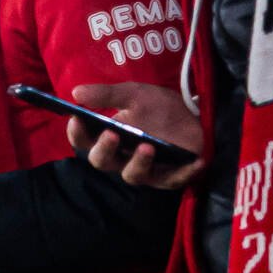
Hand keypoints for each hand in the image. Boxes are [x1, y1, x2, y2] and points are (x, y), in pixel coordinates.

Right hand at [67, 82, 205, 189]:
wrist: (191, 114)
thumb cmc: (158, 108)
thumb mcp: (134, 94)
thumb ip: (107, 94)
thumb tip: (76, 92)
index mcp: (108, 138)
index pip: (84, 141)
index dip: (78, 133)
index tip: (77, 119)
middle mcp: (121, 157)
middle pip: (103, 162)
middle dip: (105, 149)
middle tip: (112, 134)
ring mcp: (145, 169)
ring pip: (133, 175)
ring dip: (139, 162)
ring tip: (147, 146)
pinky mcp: (169, 177)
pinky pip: (174, 180)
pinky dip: (184, 173)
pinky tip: (196, 162)